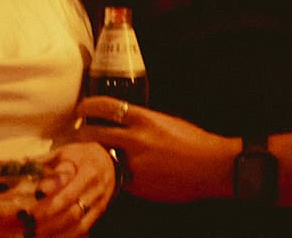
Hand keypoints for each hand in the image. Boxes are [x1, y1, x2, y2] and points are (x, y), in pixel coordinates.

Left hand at [28, 141, 115, 236]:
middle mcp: (95, 190)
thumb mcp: (67, 151)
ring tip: (35, 233)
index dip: (52, 191)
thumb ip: (47, 160)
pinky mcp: (98, 215)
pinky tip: (50, 237)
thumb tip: (23, 163)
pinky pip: (83, 229)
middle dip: (49, 217)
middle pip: (72, 209)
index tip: (35, 195)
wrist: (110, 164)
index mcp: (87, 171)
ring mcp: (98, 205)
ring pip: (77, 223)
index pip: (69, 185)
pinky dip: (66, 236)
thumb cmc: (82, 157)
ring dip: (55, 231)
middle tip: (29, 220)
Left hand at [76, 96, 233, 201]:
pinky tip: (118, 172)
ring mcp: (135, 164)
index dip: (88, 106)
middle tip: (79, 133)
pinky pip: (119, 178)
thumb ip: (139, 121)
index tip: (81, 109)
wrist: (212, 166)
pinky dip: (117, 174)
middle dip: (83, 133)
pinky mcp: (138, 185)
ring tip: (94, 154)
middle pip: (95, 133)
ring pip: (104, 157)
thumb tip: (118, 121)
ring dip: (97, 155)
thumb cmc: (191, 141)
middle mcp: (136, 140)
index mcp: (143, 118)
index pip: (105, 106)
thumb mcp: (163, 121)